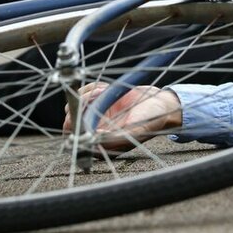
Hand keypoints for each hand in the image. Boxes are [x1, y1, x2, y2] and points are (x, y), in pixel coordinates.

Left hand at [62, 83, 181, 152]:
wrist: (160, 102)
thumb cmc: (152, 119)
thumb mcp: (137, 130)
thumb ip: (116, 138)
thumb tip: (93, 140)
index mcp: (103, 145)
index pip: (77, 139)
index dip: (75, 125)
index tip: (81, 111)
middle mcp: (96, 132)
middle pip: (71, 121)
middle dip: (80, 105)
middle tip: (96, 94)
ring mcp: (96, 116)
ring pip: (75, 105)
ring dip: (88, 94)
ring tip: (105, 90)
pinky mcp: (97, 102)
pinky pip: (83, 93)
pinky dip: (91, 87)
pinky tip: (105, 88)